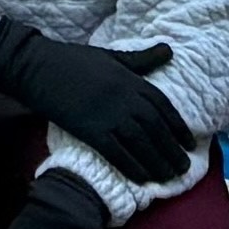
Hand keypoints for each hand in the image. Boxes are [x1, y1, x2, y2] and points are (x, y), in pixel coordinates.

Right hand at [0, 16, 189, 182]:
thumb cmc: (74, 60)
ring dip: (157, 162)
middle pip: (155, 129)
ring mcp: (107, 115)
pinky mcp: (90, 130)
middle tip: (184, 168)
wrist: (38, 68)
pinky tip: (142, 178)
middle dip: (172, 150)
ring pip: (140, 144)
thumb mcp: (111, 55)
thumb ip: (141, 59)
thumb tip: (169, 50)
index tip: (189, 143)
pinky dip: (131, 166)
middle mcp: (124, 99)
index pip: (163, 106)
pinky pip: (116, 153)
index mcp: (130, 79)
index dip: (178, 126)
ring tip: (170, 177)